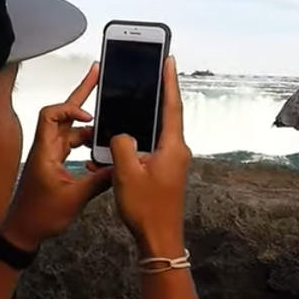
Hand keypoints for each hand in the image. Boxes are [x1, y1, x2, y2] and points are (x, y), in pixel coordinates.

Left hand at [1, 63, 111, 250]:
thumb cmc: (39, 217)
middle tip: (98, 73)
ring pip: (71, 131)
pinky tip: (102, 151)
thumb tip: (120, 165)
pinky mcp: (55, 165)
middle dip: (82, 94)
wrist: (23, 233)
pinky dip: (87, 144)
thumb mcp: (74, 199)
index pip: (51, 115)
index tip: (90, 116)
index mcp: (45, 152)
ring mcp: (50, 156)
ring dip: (90, 128)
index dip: (71, 109)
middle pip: (63, 114)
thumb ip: (99, 180)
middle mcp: (46, 149)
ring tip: (111, 122)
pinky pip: (73, 146)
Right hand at [90, 56, 191, 257]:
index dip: (169, 82)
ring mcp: (172, 161)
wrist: (159, 239)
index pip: (171, 106)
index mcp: (173, 147)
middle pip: (167, 114)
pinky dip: (142, 134)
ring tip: (138, 94)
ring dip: (148, 114)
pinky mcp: (165, 170)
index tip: (168, 59)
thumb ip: (121, 145)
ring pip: (158, 130)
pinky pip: (152, 144)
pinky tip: (128, 132)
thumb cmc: (146, 209)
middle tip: (152, 69)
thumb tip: (122, 133)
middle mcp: (177, 150)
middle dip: (158, 92)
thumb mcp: (126, 173)